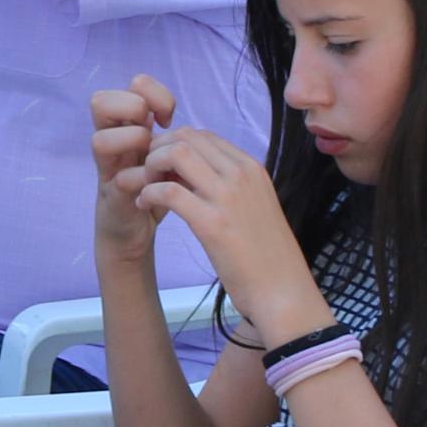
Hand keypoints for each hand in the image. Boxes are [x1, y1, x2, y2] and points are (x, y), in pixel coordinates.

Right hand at [90, 77, 179, 266]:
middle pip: (100, 102)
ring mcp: (107, 168)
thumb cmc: (153, 186)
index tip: (169, 116)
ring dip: (132, 148)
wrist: (134, 229)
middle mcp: (111, 141)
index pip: (130, 86)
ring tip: (153, 162)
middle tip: (153, 129)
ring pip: (99, 140)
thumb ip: (174, 139)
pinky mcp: (112, 196)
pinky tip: (156, 189)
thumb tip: (194, 129)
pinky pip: (120, 180)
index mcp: (127, 125)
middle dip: (133, 109)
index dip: (153, 92)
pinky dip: (143, 182)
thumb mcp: (165, 156)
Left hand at [134, 124, 314, 332]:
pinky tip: (144, 205)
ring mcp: (228, 196)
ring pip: (175, 153)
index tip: (163, 166)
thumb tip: (193, 173)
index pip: (203, 134)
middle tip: (148, 173)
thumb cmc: (267, 255)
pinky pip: (168, 191)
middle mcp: (241, 174)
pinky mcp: (212, 223)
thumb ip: (229, 185)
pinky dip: (148, 193)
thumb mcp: (254, 205)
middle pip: (186, 136)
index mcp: (251, 168)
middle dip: (158, 149)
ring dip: (151, 165)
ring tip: (146, 187)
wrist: (283, 292)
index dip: (175, 143)